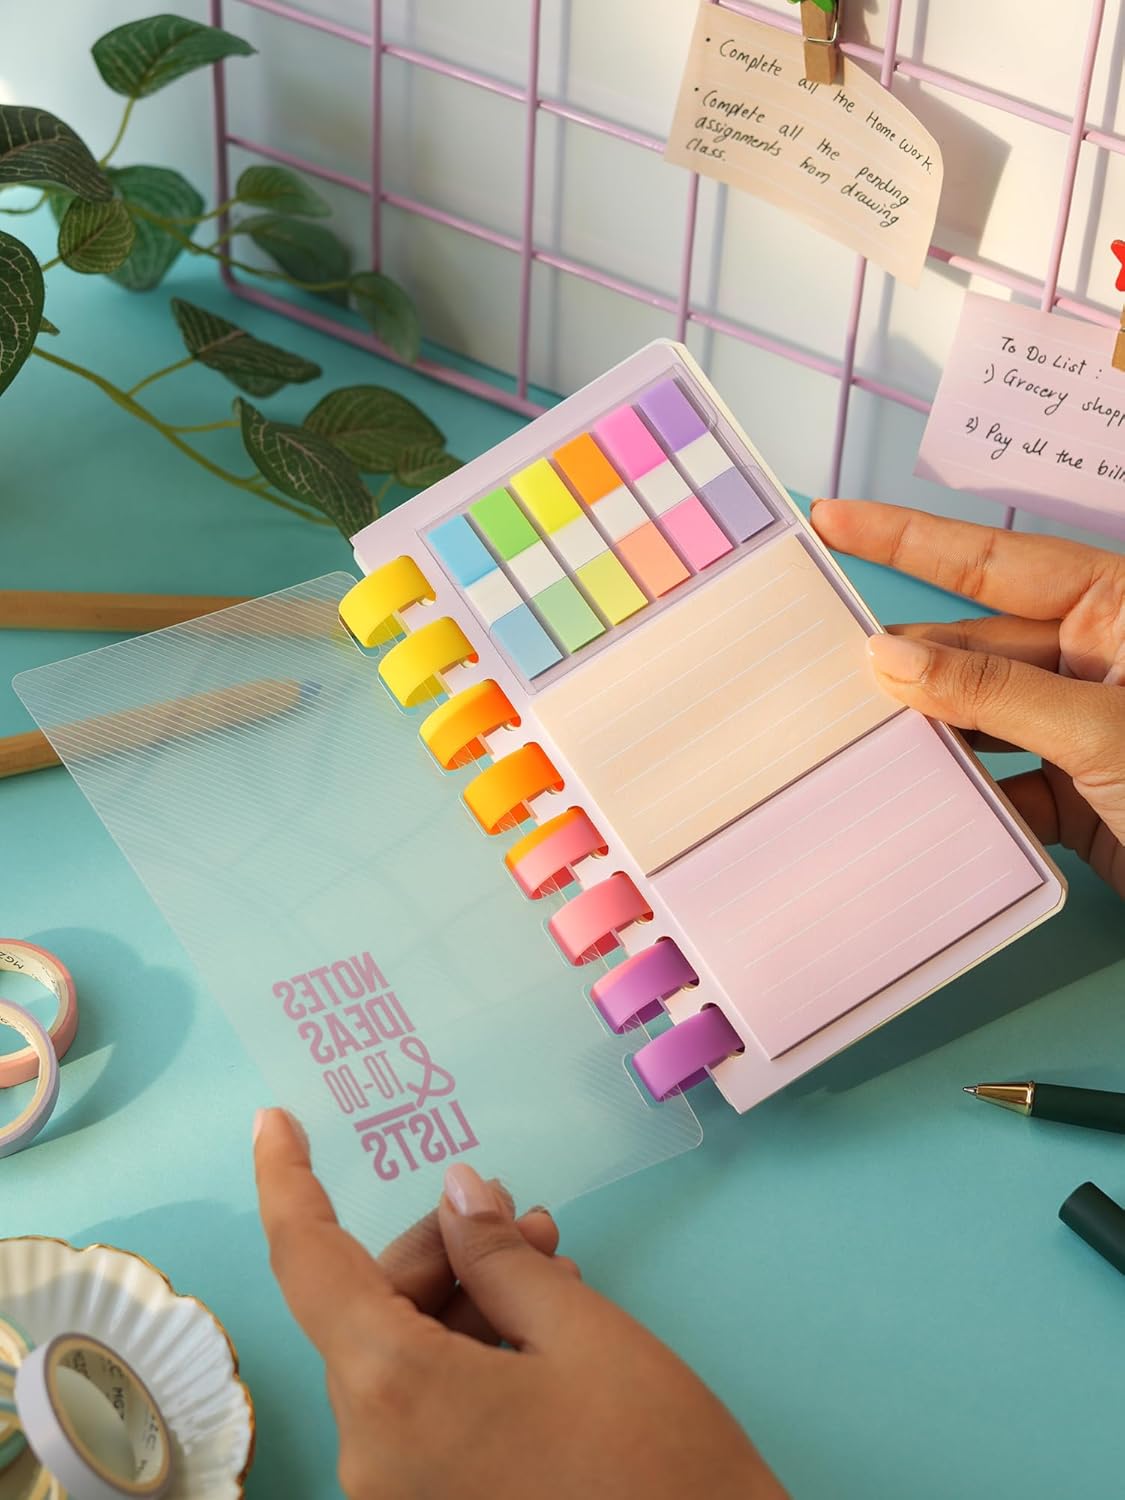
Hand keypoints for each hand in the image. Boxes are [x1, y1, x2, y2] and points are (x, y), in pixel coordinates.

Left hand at [254, 1109, 784, 1499]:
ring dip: (465, 1304)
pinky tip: (540, 1330)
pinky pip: (423, 1412)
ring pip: (398, 1360)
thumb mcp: (582, 1334)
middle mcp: (370, 1454)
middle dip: (442, 1251)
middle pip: (368, 1310)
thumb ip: (501, 1258)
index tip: (275, 1119)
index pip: (308, 1262)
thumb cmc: (655, 1458)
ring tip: (552, 1270)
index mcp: (392, 1393)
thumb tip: (458, 1197)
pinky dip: (467, 1358)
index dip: (286, 1182)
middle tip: (527, 1218)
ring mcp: (396, 1497)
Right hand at [811, 499, 1124, 895]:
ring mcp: (1082, 729)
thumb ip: (991, 689)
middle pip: (975, 647)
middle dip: (906, 660)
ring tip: (851, 740)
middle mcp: (1097, 659)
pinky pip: (999, 786)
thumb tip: (888, 655)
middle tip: (821, 668)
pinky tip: (918, 803)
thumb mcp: (1102, 727)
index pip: (994, 563)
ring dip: (927, 735)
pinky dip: (962, 799)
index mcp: (1117, 608)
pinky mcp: (1075, 797)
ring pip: (979, 720)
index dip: (908, 537)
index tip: (835, 519)